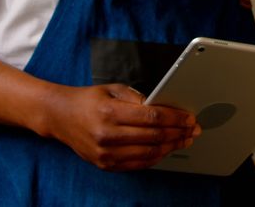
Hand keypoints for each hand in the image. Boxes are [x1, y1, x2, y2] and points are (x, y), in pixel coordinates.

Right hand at [41, 83, 200, 171]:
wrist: (61, 117)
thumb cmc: (89, 100)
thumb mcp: (113, 90)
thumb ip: (138, 98)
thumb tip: (164, 107)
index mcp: (110, 112)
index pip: (152, 117)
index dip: (175, 118)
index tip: (189, 117)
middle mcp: (107, 135)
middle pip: (154, 136)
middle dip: (178, 132)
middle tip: (192, 129)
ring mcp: (106, 153)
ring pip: (149, 153)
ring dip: (171, 147)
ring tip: (184, 140)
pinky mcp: (105, 164)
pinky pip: (138, 164)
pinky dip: (156, 157)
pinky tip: (166, 149)